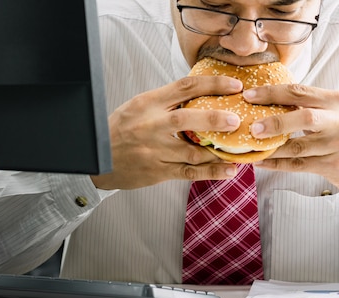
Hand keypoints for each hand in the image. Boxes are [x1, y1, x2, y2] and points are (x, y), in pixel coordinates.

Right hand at [91, 76, 242, 189]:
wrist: (97, 159)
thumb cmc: (120, 129)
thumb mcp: (139, 106)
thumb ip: (167, 100)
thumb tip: (202, 91)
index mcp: (148, 103)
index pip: (184, 87)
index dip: (211, 84)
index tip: (234, 85)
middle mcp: (151, 125)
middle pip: (185, 120)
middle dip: (213, 120)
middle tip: (236, 120)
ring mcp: (155, 150)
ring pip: (192, 151)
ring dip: (218, 151)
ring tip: (242, 150)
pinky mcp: (158, 171)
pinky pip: (189, 172)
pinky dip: (211, 173)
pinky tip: (228, 171)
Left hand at [244, 84, 338, 197]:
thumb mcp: (337, 112)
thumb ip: (310, 104)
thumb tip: (269, 99)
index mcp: (337, 101)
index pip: (300, 92)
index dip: (272, 93)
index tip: (249, 95)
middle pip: (303, 117)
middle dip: (275, 121)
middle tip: (252, 127)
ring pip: (298, 146)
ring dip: (271, 148)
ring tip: (251, 146)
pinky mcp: (334, 166)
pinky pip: (299, 165)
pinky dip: (277, 164)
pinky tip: (261, 162)